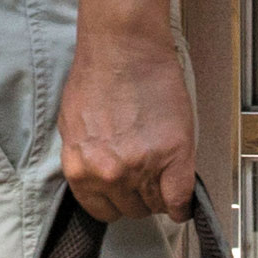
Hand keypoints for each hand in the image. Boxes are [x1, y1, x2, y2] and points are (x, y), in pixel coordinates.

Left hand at [55, 20, 196, 225]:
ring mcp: (142, 166)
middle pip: (131, 209)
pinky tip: (183, 200)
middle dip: (139, 195)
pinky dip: (183, 203)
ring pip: (156, 204)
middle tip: (147, 175)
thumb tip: (99, 177)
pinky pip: (180, 198)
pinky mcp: (173, 155)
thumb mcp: (73, 126)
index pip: (102, 211)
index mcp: (80, 169)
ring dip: (161, 194)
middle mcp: (109, 174)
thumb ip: (85, 159)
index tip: (126, 194)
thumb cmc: (97, 74)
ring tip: (163, 173)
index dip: (117, 201)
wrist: (123, 46)